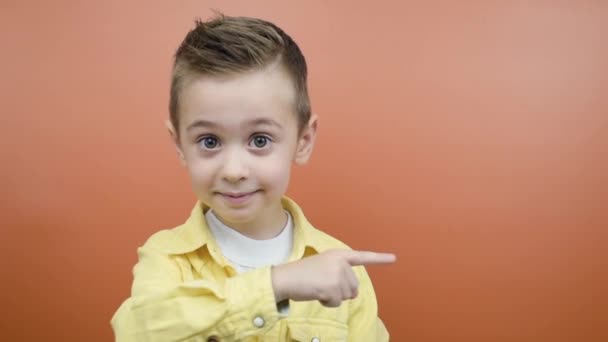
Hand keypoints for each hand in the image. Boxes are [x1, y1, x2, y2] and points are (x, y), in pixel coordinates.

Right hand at [271, 249, 395, 306]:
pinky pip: (336, 302)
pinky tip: (316, 293)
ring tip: (318, 287)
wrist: (286, 278)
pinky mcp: (333, 287)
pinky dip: (327, 302)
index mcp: (338, 254)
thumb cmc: (302, 274)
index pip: (362, 256)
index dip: (379, 258)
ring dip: (333, 296)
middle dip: (340, 290)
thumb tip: (354, 294)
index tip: (394, 258)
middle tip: (322, 284)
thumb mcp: (323, 266)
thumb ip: (341, 275)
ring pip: (346, 295)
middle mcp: (341, 263)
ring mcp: (338, 274)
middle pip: (353, 286)